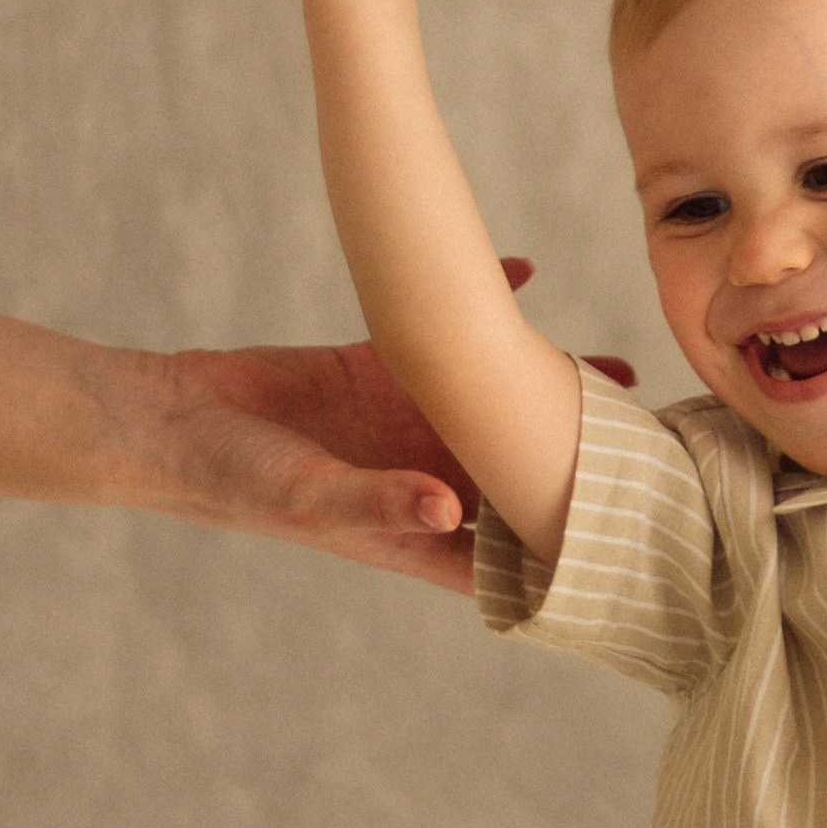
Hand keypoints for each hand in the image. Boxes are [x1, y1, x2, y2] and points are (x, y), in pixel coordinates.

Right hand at [126, 291, 635, 596]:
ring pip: (498, 402)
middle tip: (658, 441)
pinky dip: (486, 303)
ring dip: (550, 382)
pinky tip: (523, 271)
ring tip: (621, 366)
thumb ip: (380, 504)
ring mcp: (408, 421)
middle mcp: (426, 475)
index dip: (573, 553)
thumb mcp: (308, 498)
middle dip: (584, 461)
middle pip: (523, 473)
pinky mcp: (382, 369)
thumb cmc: (233, 479)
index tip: (638, 541)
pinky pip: (447, 333)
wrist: (168, 418)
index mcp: (419, 527)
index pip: (515, 556)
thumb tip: (451, 511)